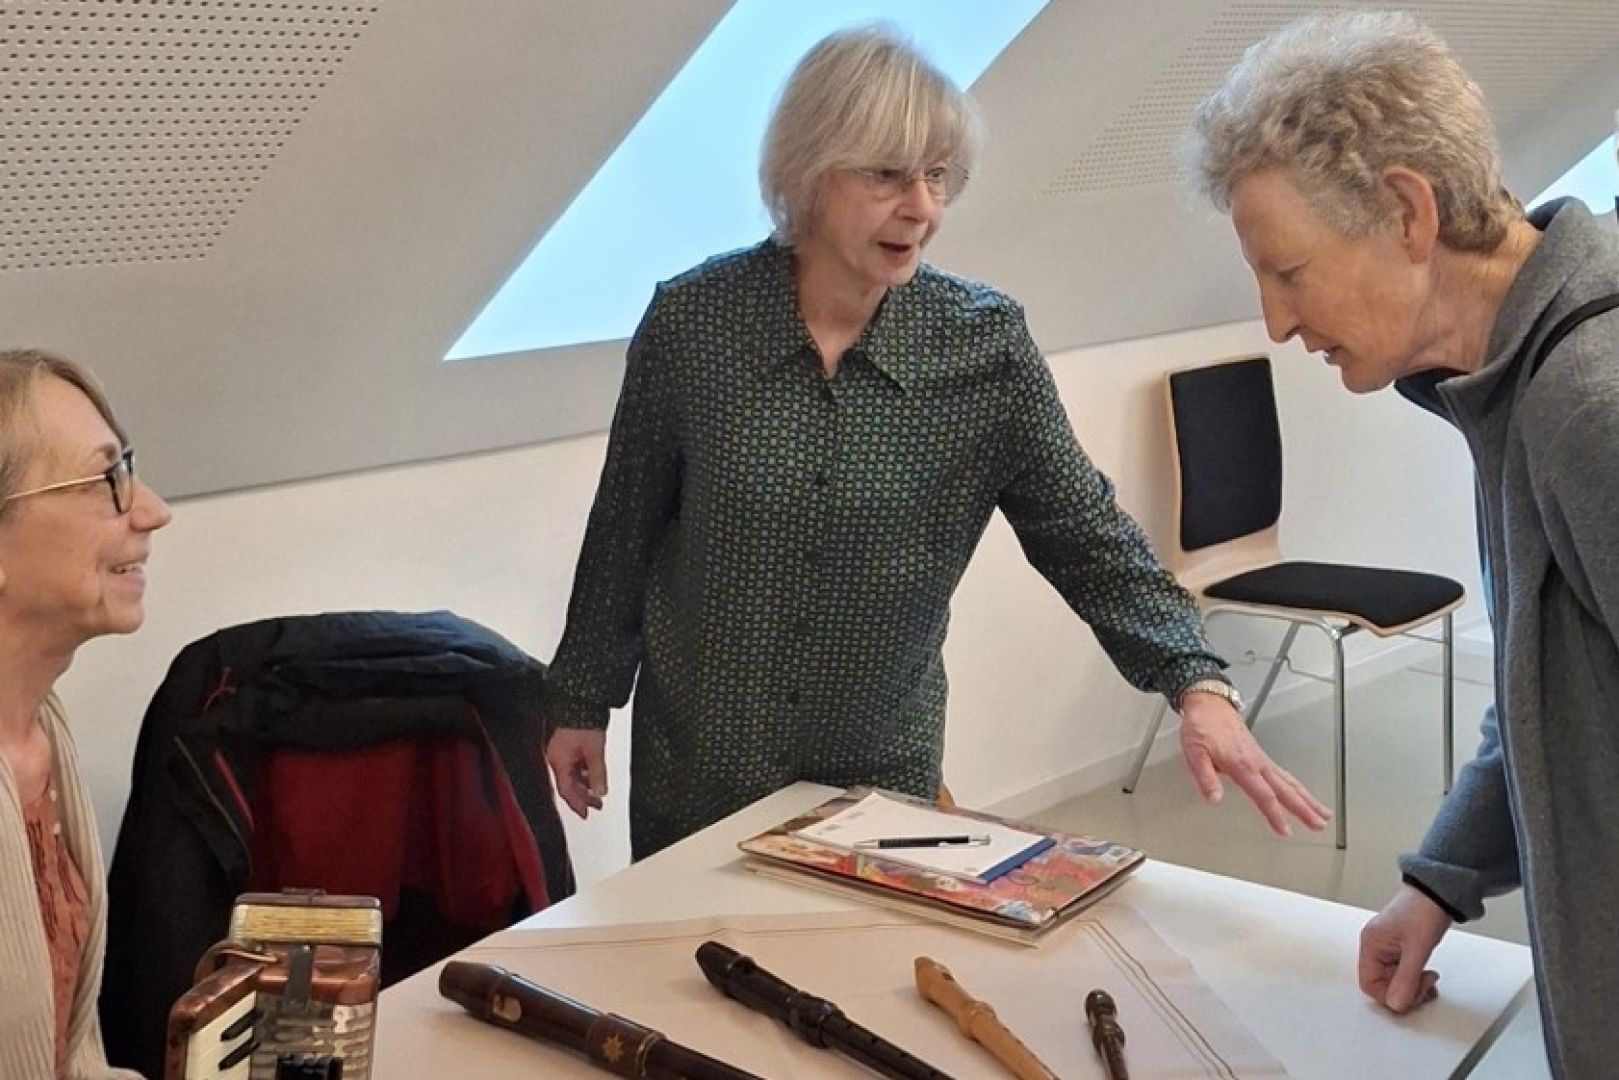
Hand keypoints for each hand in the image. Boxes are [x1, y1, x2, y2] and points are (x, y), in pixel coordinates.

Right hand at [544, 727, 607, 819]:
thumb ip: (597, 774)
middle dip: (582, 795)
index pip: (565, 790)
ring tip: (598, 789)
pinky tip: (593, 773)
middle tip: (596, 804)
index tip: (585, 813)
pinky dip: (583, 771)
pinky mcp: (565, 741)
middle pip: (567, 783)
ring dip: (584, 783)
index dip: (576, 804)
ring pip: (571, 773)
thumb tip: (600, 792)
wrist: (580, 698)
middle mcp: (555, 756)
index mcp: (558, 760)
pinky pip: (573, 762)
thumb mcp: (595, 751)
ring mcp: (559, 749)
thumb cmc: (582, 720)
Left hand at [1176, 693, 1331, 835]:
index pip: (1263, 795)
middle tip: (1319, 825)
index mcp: (1241, 764)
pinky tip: (1301, 793)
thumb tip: (1214, 798)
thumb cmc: (1201, 725)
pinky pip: (1283, 773)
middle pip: (1286, 789)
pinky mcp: (1259, 753)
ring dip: (1307, 798)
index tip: (1284, 831)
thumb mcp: (1195, 753)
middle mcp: (1256, 761)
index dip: (1275, 815)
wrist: (1208, 702)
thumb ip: (1206, 777)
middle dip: (1304, 809)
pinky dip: (1296, 786)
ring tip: (1322, 813)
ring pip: (1289, 781)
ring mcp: (1260, 757)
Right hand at [1359, 885, 1450, 1011]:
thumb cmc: (1423, 910)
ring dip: (1413, 986)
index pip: (1370, 984)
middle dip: (1405, 990)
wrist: (1438, 893)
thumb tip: (1396, 1003)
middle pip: (1382, 984)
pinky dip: (1415, 979)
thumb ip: (1406, 978)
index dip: (1390, 994)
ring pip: (1393, 981)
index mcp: (1371, 945)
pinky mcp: (1400, 949)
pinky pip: (1402, 973)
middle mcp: (1376, 947)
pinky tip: (1426, 975)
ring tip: (1429, 979)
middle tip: (1424, 986)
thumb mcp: (1417, 948)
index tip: (1411, 995)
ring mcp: (1387, 948)